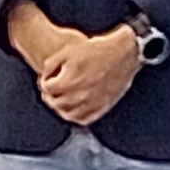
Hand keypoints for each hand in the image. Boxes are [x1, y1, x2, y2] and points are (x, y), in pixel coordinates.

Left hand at [22, 15, 146, 125]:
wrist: (124, 53)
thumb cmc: (97, 50)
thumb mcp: (68, 50)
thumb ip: (50, 64)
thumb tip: (44, 78)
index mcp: (70, 81)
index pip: (47, 88)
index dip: (45, 80)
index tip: (50, 76)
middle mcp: (80, 96)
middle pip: (55, 102)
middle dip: (51, 94)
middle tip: (52, 88)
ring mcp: (93, 103)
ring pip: (68, 114)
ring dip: (61, 106)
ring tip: (62, 97)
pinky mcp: (103, 106)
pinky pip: (84, 118)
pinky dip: (76, 115)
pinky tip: (75, 106)